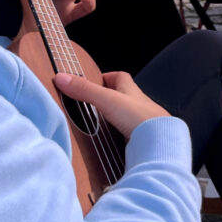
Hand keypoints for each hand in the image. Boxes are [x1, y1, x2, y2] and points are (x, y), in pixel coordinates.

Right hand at [54, 69, 169, 139]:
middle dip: (111, 99)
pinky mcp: (145, 140)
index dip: (107, 77)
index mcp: (131, 90)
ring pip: (128, 117)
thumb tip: (61, 77)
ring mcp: (144, 123)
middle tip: (94, 105)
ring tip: (101, 126)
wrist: (161, 143)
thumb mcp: (107, 100)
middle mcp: (139, 104)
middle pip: (124, 97)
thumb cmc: (139, 117)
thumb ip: (85, 90)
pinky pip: (131, 136)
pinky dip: (122, 138)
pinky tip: (115, 145)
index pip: (120, 77)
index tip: (94, 80)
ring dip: (116, 119)